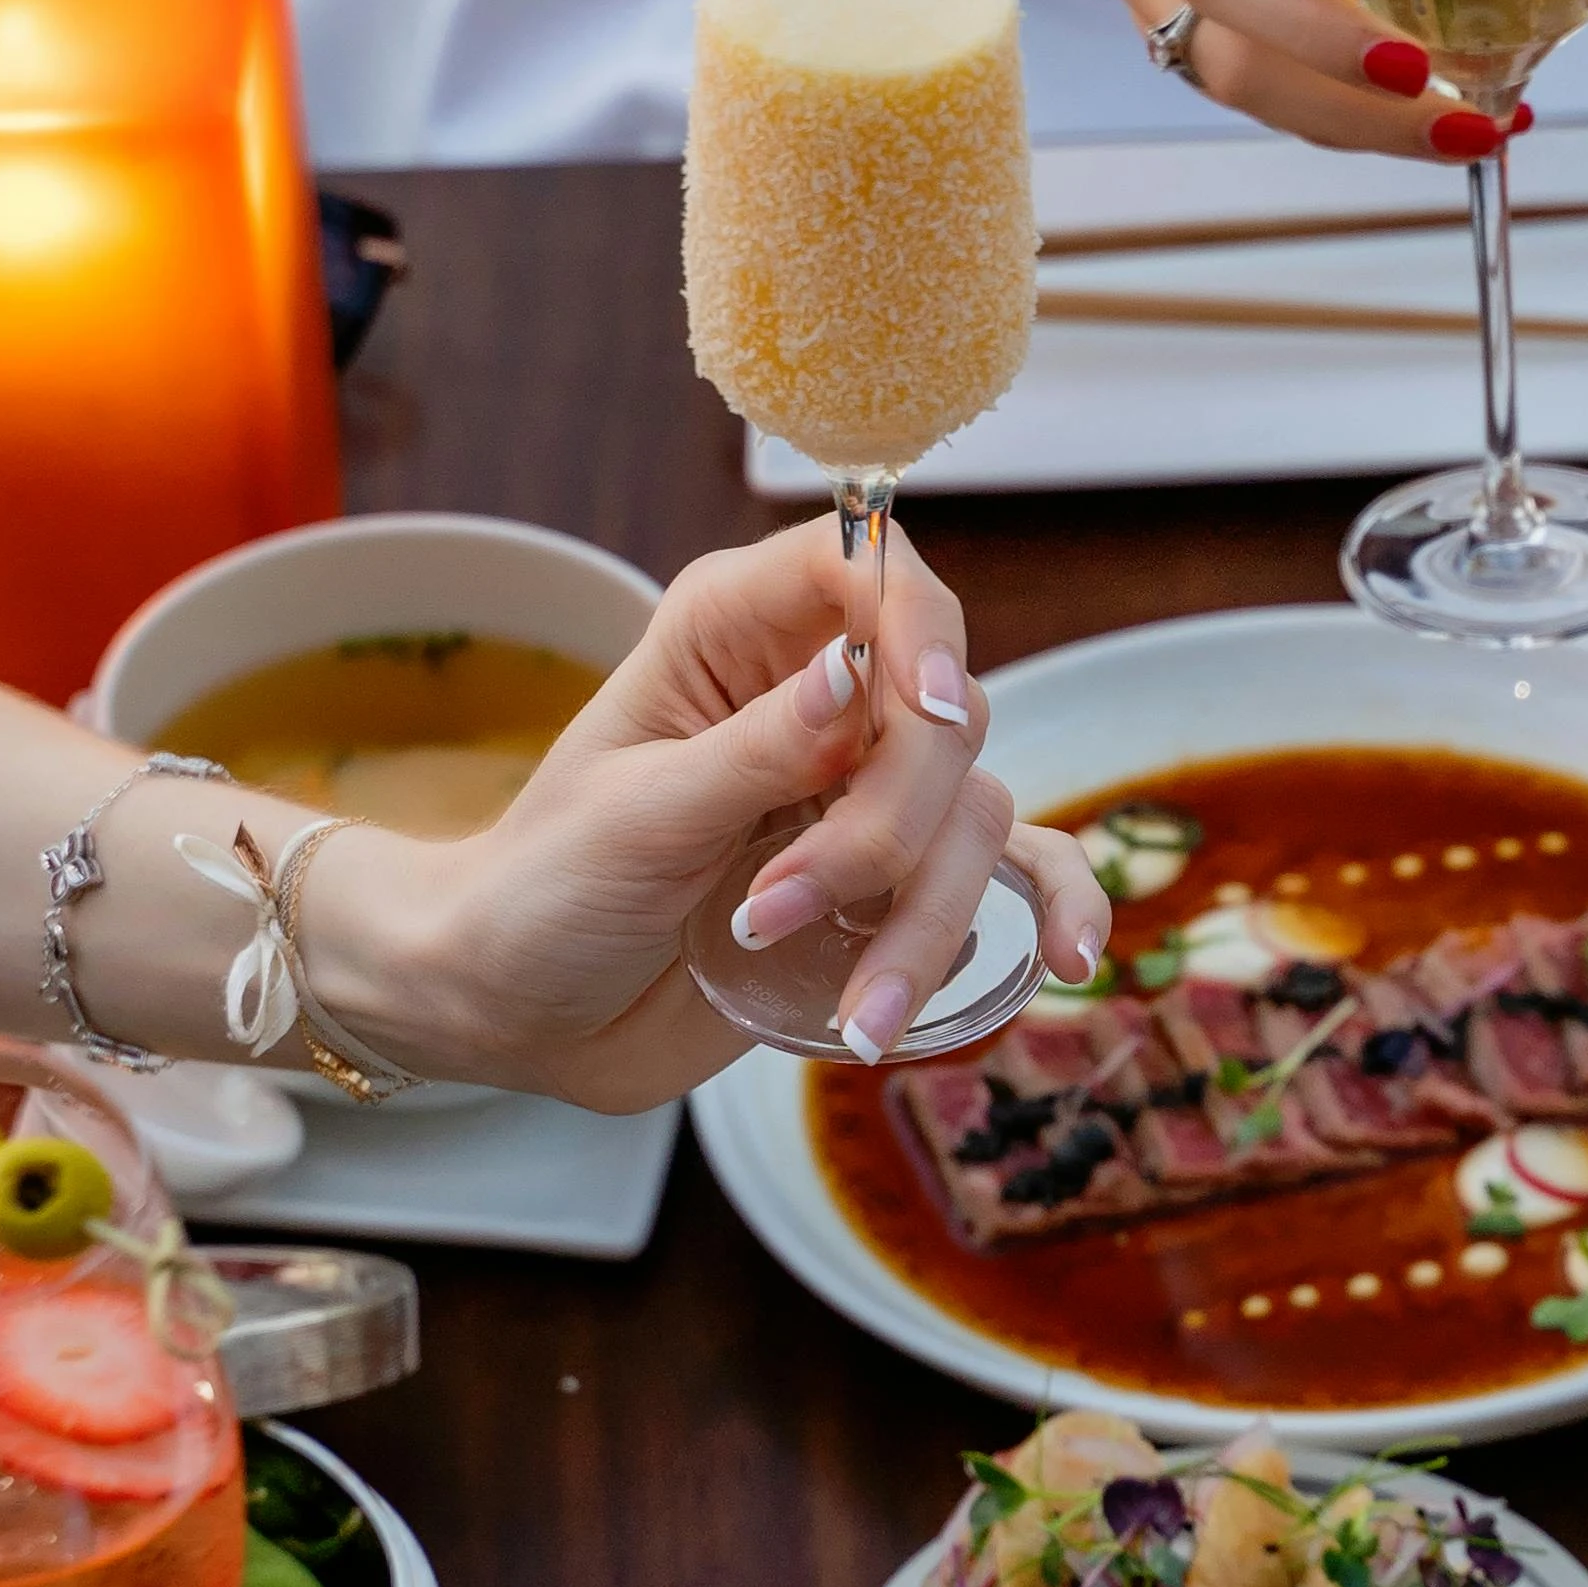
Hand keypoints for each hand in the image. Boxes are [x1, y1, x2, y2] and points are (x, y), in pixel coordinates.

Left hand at [345, 521, 1107, 1098]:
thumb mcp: (636, 817)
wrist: (520, 1009)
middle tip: (782, 908)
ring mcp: (862, 786)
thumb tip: (853, 674)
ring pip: (972, 812)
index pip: (869, 572)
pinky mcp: (892, 876)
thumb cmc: (548, 891)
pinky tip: (1067, 960)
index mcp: (737, 632)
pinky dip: (1054, 906)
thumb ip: (753, 751)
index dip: (915, 627)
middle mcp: (818, 694)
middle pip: (939, 711)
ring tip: (853, 1013)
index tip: (917, 713)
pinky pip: (1009, 869)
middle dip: (887, 827)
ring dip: (927, 919)